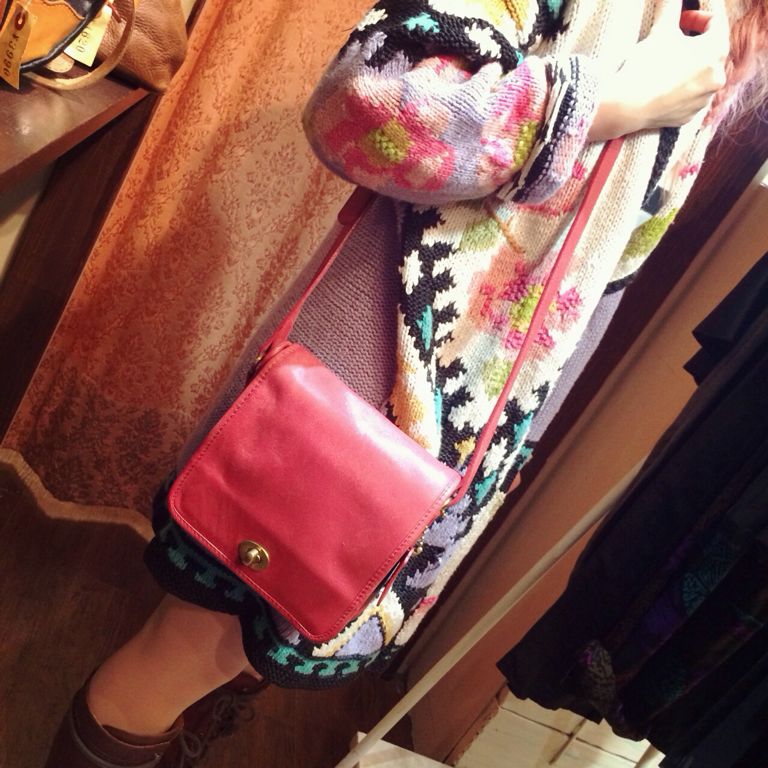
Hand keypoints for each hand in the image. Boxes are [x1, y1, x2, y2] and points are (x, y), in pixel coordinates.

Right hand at [588, 3, 729, 140]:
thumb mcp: (660, 30)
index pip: (716, 22)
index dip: (697, 16)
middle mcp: (717, 76)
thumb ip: (670, 6)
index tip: (681, 19)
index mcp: (716, 50)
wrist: (627, 106)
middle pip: (711, 50)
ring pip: (701, 75)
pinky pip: (690, 97)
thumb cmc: (646, 66)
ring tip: (667, 65)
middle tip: (674, 40)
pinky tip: (664, 86)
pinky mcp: (689, 116)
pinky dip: (681, 89)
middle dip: (694, 42)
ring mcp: (703, 99)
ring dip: (689, 67)